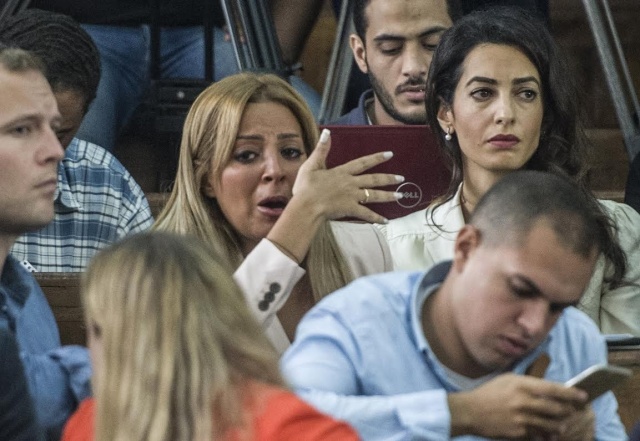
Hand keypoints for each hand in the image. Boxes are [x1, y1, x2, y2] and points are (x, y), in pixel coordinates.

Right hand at [291, 129, 402, 223]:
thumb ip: (322, 149)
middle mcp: (351, 183)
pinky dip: (377, 218)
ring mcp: (352, 197)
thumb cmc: (306, 187)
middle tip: (401, 178)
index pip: (363, 162)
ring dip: (388, 196)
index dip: (377, 158)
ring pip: (374, 195)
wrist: (306, 206)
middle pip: (374, 180)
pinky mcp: (350, 210)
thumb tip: (326, 132)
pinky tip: (386, 221)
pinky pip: (367, 214)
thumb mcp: (312, 165)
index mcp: (342, 172)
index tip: (390, 154)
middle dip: (389, 178)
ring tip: (400, 196)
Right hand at [448, 374, 588, 439]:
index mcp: (522, 385)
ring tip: (563, 425)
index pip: (554, 389)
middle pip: (557, 408)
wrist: (470, 411)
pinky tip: (547, 434)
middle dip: (569, 411)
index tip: (583, 396)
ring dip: (560, 425)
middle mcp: (524, 401)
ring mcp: (522, 418)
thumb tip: (549, 388)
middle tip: (575, 412)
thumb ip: (528, 383)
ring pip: (552, 425)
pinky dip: (545, 435)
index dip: (572, 394)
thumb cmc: (489, 393)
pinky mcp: (518, 433)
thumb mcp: (508, 380)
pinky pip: (539, 435)